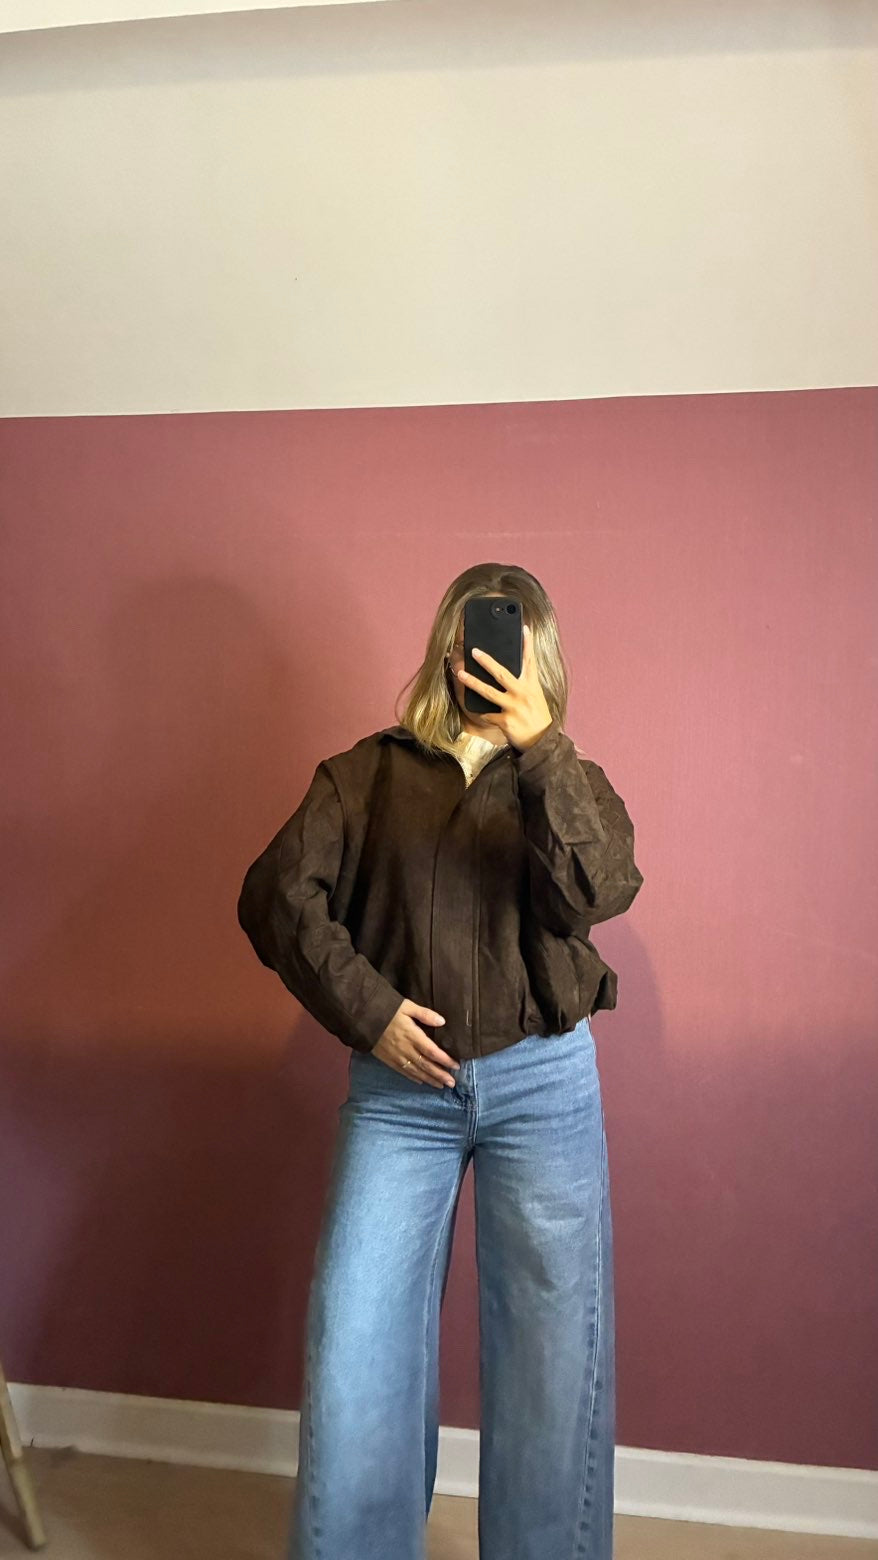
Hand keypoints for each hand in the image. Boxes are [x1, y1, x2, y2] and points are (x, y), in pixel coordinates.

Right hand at [372, 999, 460, 1086]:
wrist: (363, 1017)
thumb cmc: (387, 1009)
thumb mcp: (407, 1006)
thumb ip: (425, 1014)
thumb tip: (442, 1021)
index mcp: (412, 1035)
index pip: (432, 1051)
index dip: (445, 1060)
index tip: (456, 1066)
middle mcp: (405, 1049)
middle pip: (426, 1065)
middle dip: (440, 1074)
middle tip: (452, 1083)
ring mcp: (396, 1056)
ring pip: (416, 1071)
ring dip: (429, 1079)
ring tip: (441, 1085)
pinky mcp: (388, 1060)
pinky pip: (403, 1072)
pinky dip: (414, 1078)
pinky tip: (422, 1081)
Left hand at [455, 623, 553, 751]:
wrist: (542, 742)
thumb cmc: (536, 716)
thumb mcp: (535, 696)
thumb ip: (524, 683)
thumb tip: (507, 670)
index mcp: (532, 686)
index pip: (530, 661)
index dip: (528, 644)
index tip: (524, 628)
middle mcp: (523, 694)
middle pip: (502, 674)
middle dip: (487, 661)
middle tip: (474, 651)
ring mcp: (514, 707)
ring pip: (488, 692)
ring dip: (472, 682)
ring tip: (460, 674)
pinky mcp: (506, 721)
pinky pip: (487, 714)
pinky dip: (481, 712)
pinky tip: (474, 709)